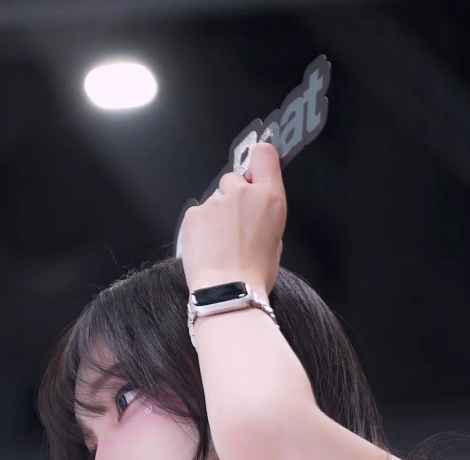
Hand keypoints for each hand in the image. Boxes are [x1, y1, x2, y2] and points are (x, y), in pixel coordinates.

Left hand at [179, 140, 285, 298]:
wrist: (228, 292)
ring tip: (221, 246)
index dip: (259, 162)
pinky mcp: (194, 213)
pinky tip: (208, 248)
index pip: (264, 156)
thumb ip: (265, 216)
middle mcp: (242, 193)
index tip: (255, 171)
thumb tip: (255, 212)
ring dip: (216, 217)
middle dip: (233, 197)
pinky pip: (198, 215)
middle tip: (235, 227)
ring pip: (214, 200)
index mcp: (269, 199)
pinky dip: (201, 228)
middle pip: (234, 180)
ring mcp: (215, 201)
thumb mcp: (275, 242)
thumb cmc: (254, 275)